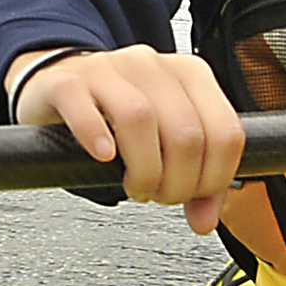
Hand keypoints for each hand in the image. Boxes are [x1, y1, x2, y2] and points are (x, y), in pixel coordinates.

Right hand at [10, 45, 245, 230]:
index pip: (226, 133)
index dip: (214, 179)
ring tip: (135, 186)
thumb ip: (194, 179)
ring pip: (140, 118)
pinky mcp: (68, 81)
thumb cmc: (116, 114)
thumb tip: (204, 220)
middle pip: (185, 133)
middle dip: (177, 182)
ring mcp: (109, 69)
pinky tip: (103, 155)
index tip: (192, 195)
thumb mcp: (165, 140)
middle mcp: (152, 66)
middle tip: (158, 194)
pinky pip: (83, 105)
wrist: (59, 85)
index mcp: (190, 75)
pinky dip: (95, 135)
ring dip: (143, 170)